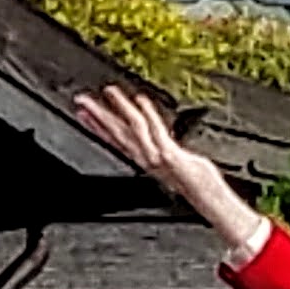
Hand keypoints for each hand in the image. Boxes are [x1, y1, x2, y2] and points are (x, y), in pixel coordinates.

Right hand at [73, 87, 263, 248]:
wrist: (207, 196)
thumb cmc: (193, 181)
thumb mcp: (170, 162)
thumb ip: (160, 149)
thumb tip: (153, 140)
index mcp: (143, 159)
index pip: (113, 139)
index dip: (96, 126)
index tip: (82, 112)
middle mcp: (145, 158)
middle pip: (116, 133)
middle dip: (97, 115)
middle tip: (82, 100)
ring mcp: (156, 157)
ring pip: (132, 129)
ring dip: (120, 108)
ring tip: (110, 92)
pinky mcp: (170, 155)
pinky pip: (156, 131)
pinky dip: (148, 114)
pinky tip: (141, 100)